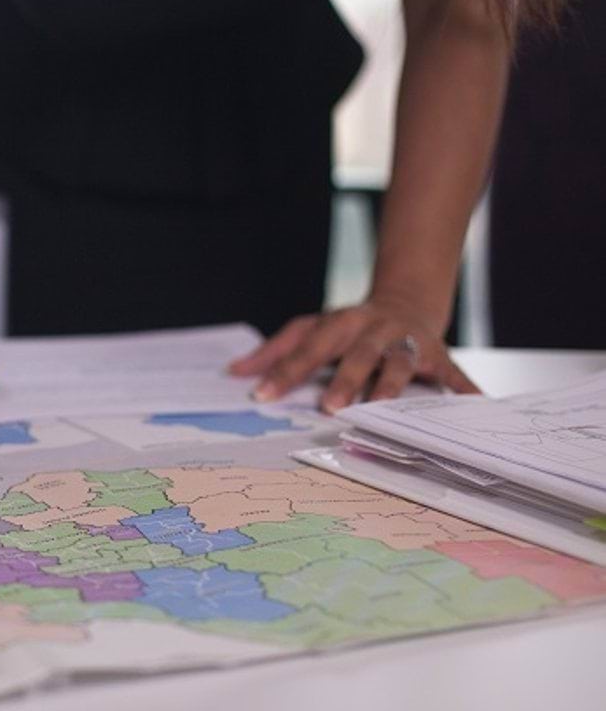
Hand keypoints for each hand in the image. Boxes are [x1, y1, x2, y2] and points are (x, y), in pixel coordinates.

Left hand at [228, 297, 478, 412]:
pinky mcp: (439, 356)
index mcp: (341, 323)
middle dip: (345, 380)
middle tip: (330, 408)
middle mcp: (375, 330)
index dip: (285, 371)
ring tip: (380, 409)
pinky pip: (453, 375)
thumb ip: (275, 352)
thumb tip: (234, 373)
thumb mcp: (311, 330)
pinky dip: (464, 390)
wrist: (406, 301)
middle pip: (358, 354)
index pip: (309, 347)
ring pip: (400, 364)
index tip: (261, 396)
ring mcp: (408, 342)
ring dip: (390, 386)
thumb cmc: (349, 327)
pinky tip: (475, 406)